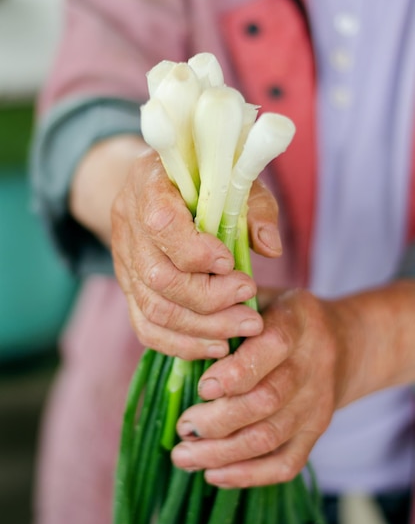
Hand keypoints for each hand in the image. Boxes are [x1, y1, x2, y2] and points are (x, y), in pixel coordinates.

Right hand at [106, 139, 281, 358]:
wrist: (158, 184)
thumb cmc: (203, 178)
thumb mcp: (234, 179)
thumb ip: (255, 209)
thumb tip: (271, 248)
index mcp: (148, 184)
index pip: (161, 224)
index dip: (197, 251)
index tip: (230, 262)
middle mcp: (128, 224)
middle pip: (159, 277)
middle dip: (210, 299)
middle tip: (249, 301)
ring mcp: (124, 259)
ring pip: (154, 308)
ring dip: (203, 327)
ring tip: (243, 327)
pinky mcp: (128, 287)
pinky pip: (145, 327)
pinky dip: (181, 344)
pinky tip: (216, 345)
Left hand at [171, 288, 357, 486]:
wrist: (343, 343)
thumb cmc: (281, 317)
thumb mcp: (262, 298)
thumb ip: (227, 311)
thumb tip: (178, 335)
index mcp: (298, 321)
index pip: (273, 346)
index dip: (237, 371)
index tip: (203, 387)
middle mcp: (313, 363)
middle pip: (267, 400)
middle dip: (218, 420)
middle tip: (183, 426)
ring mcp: (317, 403)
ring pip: (270, 436)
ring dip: (223, 453)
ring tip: (183, 456)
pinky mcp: (316, 432)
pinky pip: (286, 463)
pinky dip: (248, 474)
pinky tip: (214, 474)